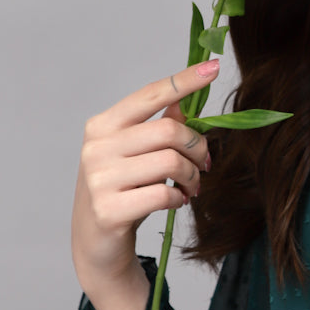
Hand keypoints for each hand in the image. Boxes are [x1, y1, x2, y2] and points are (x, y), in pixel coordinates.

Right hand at [71, 61, 218, 309]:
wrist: (96, 243)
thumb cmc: (121, 191)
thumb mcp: (135, 155)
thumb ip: (159, 127)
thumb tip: (187, 102)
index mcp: (102, 125)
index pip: (150, 94)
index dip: (184, 80)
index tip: (214, 66)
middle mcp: (96, 147)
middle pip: (169, 131)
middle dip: (198, 148)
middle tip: (205, 165)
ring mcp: (99, 178)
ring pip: (171, 162)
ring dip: (193, 177)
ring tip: (191, 187)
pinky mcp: (109, 209)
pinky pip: (165, 194)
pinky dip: (179, 198)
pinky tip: (175, 202)